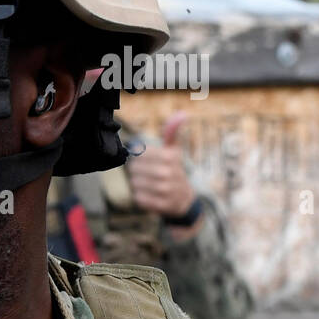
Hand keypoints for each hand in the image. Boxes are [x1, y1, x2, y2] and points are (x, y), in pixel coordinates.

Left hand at [126, 112, 198, 226]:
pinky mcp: (160, 205)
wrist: (184, 199)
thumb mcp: (174, 150)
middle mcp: (168, 173)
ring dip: (139, 185)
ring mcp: (165, 190)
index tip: (149, 162)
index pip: (138, 154)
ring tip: (150, 185)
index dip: (139, 158)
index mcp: (170, 156)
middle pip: (134, 169)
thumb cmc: (174, 171)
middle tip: (149, 175)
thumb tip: (183, 114)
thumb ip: (172, 132)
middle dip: (138, 172)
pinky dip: (141, 197)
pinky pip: (138, 198)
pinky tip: (151, 195)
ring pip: (134, 184)